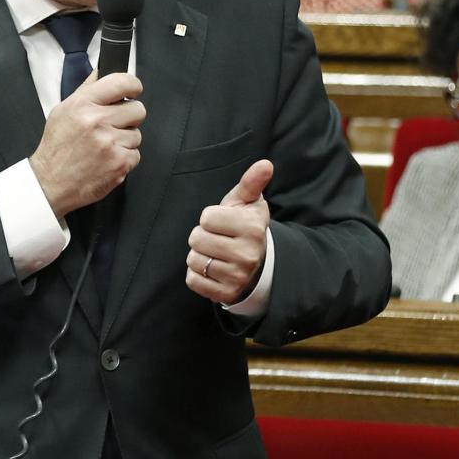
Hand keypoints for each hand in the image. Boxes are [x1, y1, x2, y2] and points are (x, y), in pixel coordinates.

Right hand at [30, 72, 144, 218]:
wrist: (50, 183)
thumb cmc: (56, 148)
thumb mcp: (62, 111)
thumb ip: (86, 90)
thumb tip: (102, 71)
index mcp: (83, 104)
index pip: (122, 82)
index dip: (133, 85)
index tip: (133, 90)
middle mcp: (97, 121)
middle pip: (138, 109)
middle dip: (129, 117)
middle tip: (115, 125)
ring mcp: (110, 143)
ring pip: (137, 134)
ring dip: (125, 140)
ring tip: (105, 146)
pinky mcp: (119, 163)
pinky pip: (136, 154)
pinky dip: (124, 158)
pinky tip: (107, 159)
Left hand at [186, 159, 271, 304]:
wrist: (258, 265)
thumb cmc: (246, 226)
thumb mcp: (249, 203)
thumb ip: (251, 182)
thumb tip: (265, 164)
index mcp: (252, 227)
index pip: (206, 218)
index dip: (210, 218)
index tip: (223, 222)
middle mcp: (247, 254)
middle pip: (196, 239)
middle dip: (202, 236)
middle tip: (218, 238)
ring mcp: (237, 276)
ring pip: (193, 260)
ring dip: (199, 255)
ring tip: (215, 253)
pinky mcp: (226, 294)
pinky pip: (193, 280)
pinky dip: (197, 274)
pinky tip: (212, 269)